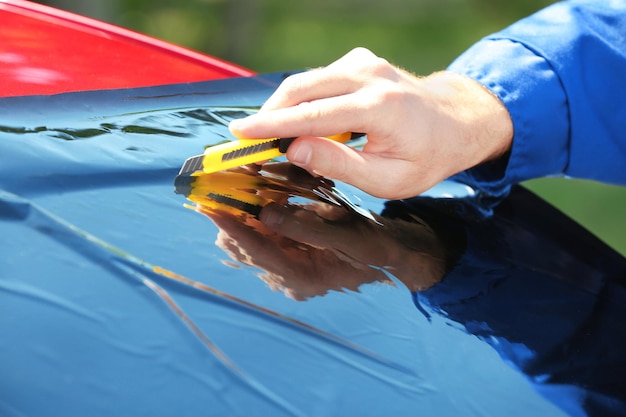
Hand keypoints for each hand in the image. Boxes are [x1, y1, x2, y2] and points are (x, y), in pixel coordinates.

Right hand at [229, 47, 512, 198]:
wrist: (456, 123)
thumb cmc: (425, 157)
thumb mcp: (389, 179)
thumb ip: (340, 166)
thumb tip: (294, 149)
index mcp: (379, 108)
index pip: (311, 115)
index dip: (271, 125)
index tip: (240, 134)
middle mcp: (370, 76)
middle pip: (301, 88)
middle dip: (269, 113)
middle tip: (248, 138)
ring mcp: (365, 63)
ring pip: (307, 80)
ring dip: (284, 105)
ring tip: (271, 134)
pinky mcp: (360, 61)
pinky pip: (320, 78)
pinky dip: (303, 98)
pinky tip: (304, 120)